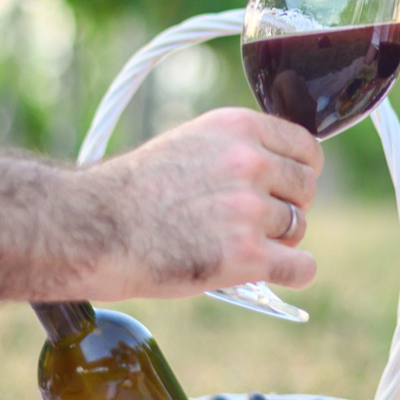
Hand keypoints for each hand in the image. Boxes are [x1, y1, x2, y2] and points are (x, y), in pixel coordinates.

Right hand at [76, 107, 323, 299]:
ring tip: (237, 244)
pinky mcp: (245, 256)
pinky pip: (300, 267)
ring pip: (298, 228)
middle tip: (256, 223)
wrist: (93, 230)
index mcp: (237, 127)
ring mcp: (249, 210)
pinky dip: (294, 272)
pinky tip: (277, 272)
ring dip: (277, 241)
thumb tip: (279, 173)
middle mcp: (249, 162)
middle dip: (288, 206)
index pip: (306, 147)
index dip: (299, 171)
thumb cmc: (132, 192)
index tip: (289, 187)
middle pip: (306, 188)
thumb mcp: (188, 144)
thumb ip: (236, 151)